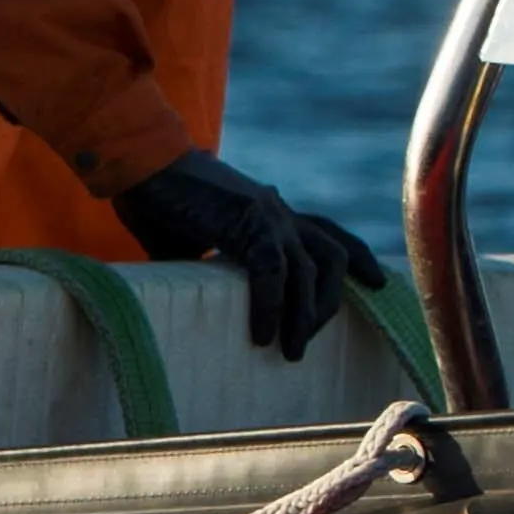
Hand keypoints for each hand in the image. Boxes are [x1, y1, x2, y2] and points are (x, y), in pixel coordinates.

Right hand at [113, 149, 389, 362]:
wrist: (137, 161)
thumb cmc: (154, 197)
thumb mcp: (189, 240)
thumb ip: (205, 266)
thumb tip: (197, 304)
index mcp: (269, 209)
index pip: (327, 233)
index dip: (356, 259)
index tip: (376, 284)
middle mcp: (278, 209)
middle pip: (332, 257)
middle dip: (330, 302)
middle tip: (309, 339)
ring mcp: (268, 213)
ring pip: (310, 271)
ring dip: (305, 315)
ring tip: (289, 351)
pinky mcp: (247, 221)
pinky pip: (272, 273)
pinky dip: (271, 307)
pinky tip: (261, 335)